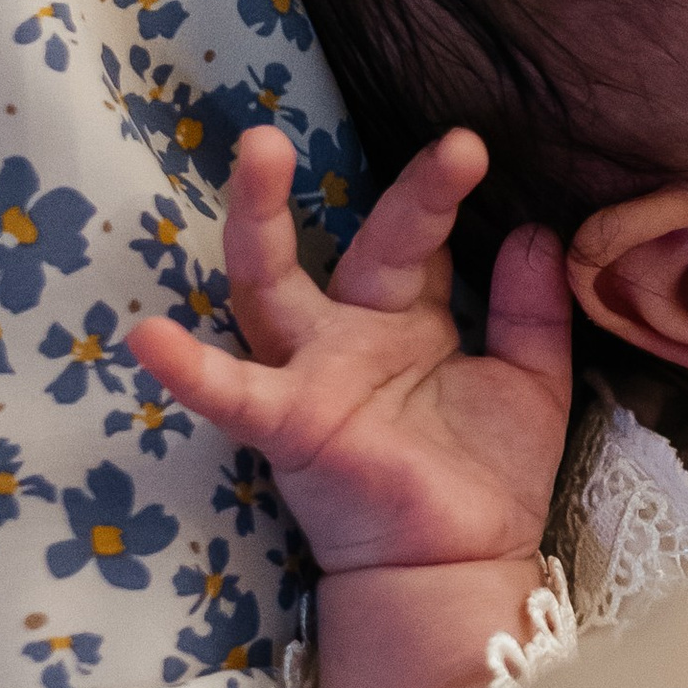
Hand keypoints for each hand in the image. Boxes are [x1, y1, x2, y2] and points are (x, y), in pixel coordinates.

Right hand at [130, 128, 572, 687]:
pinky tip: (149, 337)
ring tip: (255, 155)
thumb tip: (538, 227)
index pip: (416, 236)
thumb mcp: (530, 380)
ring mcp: (311, 374)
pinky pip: (233, 394)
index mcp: (406, 316)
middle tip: (333, 117)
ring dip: (257, 222)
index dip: (438, 189)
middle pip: (336, 243)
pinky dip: (191, 371)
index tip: (471, 142)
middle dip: (336, 184)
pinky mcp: (291, 426)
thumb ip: (531, 308)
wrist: (461, 570)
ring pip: (270, 286)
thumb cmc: (486, 476)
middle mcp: (350, 333)